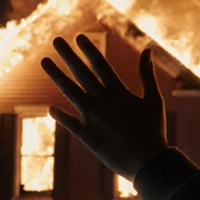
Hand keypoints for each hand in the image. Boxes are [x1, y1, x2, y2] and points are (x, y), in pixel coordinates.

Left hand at [41, 35, 170, 181]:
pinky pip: (67, 121)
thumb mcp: (153, 100)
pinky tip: (50, 107)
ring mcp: (91, 118)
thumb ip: (147, 75)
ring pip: (69, 91)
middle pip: (81, 73)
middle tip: (56, 40)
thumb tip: (147, 50)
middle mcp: (102, 101)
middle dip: (68, 55)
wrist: (148, 162)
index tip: (78, 37)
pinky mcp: (86, 135)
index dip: (89, 50)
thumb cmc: (154, 130)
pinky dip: (58, 114)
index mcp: (119, 92)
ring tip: (44, 61)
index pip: (100, 65)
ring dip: (56, 75)